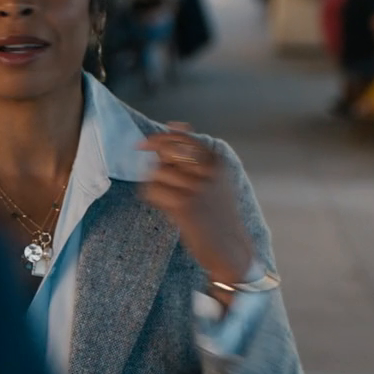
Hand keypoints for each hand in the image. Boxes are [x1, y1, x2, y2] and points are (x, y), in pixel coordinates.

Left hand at [138, 123, 254, 294]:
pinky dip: (153, 197)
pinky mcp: (184, 205)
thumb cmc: (217, 214)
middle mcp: (208, 171)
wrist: (230, 249)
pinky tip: (165, 207)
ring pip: (157, 172)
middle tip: (154, 175)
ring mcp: (196, 187)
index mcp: (217, 162)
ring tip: (167, 198)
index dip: (160, 138)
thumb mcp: (215, 179)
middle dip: (156, 161)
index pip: (183, 138)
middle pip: (167, 152)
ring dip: (154, 184)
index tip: (144, 145)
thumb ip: (195, 155)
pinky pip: (153, 190)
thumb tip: (174, 124)